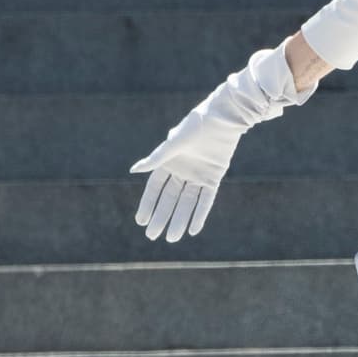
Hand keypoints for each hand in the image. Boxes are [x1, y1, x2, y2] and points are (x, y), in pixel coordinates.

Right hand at [130, 44, 314, 242]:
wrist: (223, 117)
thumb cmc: (196, 125)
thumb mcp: (174, 143)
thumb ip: (157, 158)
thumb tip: (134, 170)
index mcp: (169, 162)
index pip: (155, 188)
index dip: (148, 205)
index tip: (141, 222)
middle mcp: (182, 171)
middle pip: (170, 199)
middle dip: (161, 217)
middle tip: (152, 236)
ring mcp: (198, 175)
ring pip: (186, 203)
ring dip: (179, 220)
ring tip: (172, 239)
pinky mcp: (214, 177)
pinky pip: (206, 199)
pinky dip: (199, 214)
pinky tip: (193, 229)